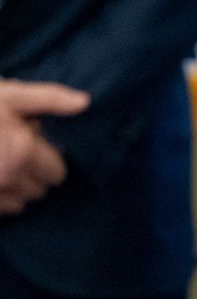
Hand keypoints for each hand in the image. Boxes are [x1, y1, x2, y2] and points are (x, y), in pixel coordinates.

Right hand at [0, 79, 89, 214]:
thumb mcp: (8, 94)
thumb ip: (48, 99)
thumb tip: (86, 103)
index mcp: (22, 151)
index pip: (57, 173)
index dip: (48, 159)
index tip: (34, 146)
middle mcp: (7, 178)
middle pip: (40, 191)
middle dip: (32, 174)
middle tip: (14, 153)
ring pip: (19, 204)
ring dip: (14, 189)